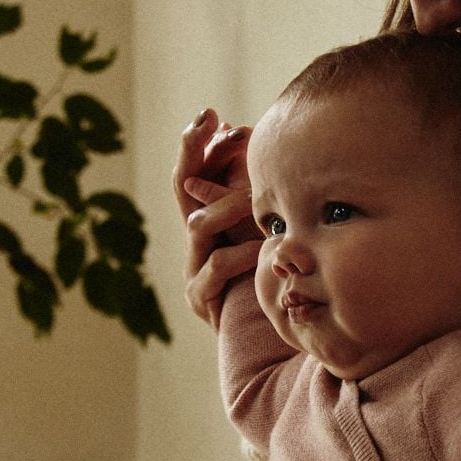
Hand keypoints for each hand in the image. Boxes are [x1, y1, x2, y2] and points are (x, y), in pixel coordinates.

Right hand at [172, 107, 258, 327]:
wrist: (269, 343)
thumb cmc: (278, 279)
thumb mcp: (274, 227)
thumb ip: (266, 193)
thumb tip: (261, 142)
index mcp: (211, 217)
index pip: (197, 170)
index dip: (203, 143)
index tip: (215, 116)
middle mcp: (197, 239)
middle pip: (182, 185)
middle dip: (190, 150)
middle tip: (202, 122)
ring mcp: (194, 267)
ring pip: (198, 224)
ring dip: (227, 205)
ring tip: (255, 196)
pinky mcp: (201, 298)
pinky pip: (217, 267)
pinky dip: (240, 255)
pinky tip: (262, 248)